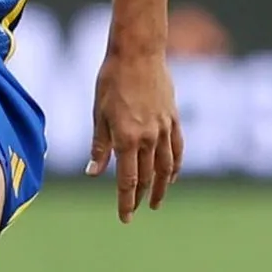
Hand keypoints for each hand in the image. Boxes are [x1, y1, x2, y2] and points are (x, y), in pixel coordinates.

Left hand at [85, 47, 183, 222]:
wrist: (138, 52)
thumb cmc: (111, 80)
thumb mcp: (98, 113)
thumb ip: (99, 145)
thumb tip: (93, 173)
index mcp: (126, 138)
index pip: (128, 181)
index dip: (126, 202)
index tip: (125, 218)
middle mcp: (148, 138)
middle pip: (147, 177)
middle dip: (141, 197)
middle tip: (136, 210)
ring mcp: (164, 129)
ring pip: (166, 167)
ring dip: (161, 187)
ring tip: (157, 201)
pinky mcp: (173, 118)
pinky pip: (178, 149)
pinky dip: (175, 166)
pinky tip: (172, 176)